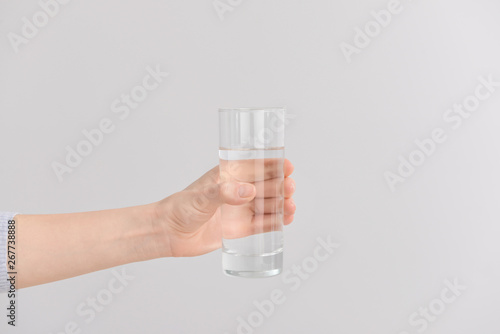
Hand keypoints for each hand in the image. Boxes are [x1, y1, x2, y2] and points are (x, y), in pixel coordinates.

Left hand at [152, 159, 295, 256]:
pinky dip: (276, 222)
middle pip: (267, 185)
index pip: (256, 166)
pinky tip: (286, 220)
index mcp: (229, 175)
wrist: (170, 233)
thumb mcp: (202, 196)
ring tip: (290, 207)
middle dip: (281, 185)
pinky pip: (263, 224)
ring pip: (268, 205)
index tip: (287, 166)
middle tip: (289, 188)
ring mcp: (240, 210)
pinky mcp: (240, 228)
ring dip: (282, 204)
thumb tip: (249, 192)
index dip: (273, 165)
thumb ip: (224, 193)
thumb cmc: (181, 207)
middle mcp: (238, 191)